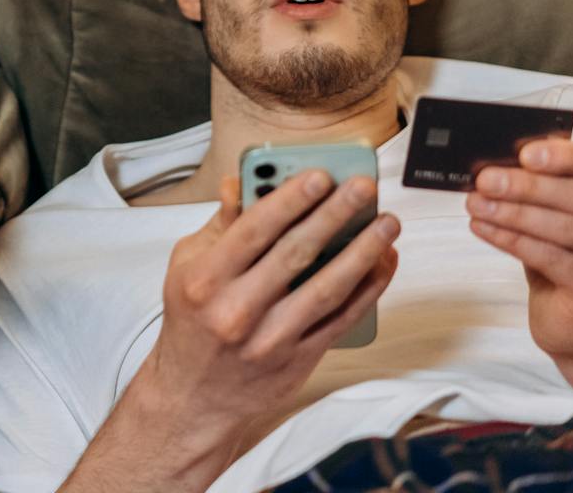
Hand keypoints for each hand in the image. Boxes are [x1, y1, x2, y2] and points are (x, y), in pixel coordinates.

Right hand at [139, 171, 398, 436]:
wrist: (194, 397)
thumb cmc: (192, 322)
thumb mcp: (186, 267)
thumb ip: (219, 226)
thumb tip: (240, 181)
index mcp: (206, 279)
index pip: (254, 230)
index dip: (291, 199)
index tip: (321, 175)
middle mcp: (237, 309)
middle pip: (296, 253)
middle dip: (335, 215)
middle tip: (365, 187)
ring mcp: (271, 338)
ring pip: (327, 288)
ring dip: (363, 252)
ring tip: (387, 223)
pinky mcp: (298, 360)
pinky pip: (340, 320)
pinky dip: (367, 291)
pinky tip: (383, 264)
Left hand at [466, 138, 572, 361]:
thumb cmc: (569, 251)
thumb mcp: (565, 209)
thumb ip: (550, 180)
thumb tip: (504, 157)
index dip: (566, 156)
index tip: (524, 154)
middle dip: (527, 186)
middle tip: (485, 180)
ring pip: (566, 228)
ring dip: (513, 213)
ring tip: (476, 203)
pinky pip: (551, 258)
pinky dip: (512, 239)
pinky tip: (483, 228)